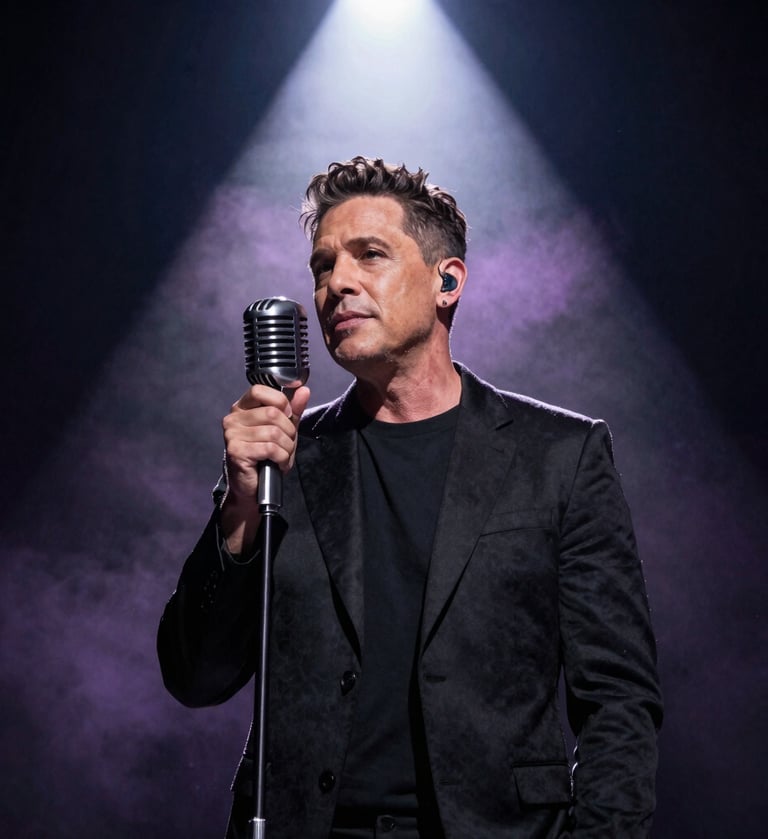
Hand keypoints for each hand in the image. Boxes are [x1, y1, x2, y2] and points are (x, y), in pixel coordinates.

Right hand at [219, 384, 310, 552]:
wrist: (254, 486)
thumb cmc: (266, 456)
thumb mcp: (284, 429)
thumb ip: (293, 410)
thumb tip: (304, 390)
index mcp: (242, 408)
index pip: (260, 390)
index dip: (280, 401)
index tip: (288, 415)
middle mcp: (233, 419)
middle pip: (272, 413)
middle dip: (289, 430)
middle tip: (287, 443)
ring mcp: (232, 435)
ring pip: (274, 432)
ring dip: (287, 447)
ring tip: (283, 455)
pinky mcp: (236, 451)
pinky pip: (270, 448)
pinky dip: (282, 457)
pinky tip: (279, 463)